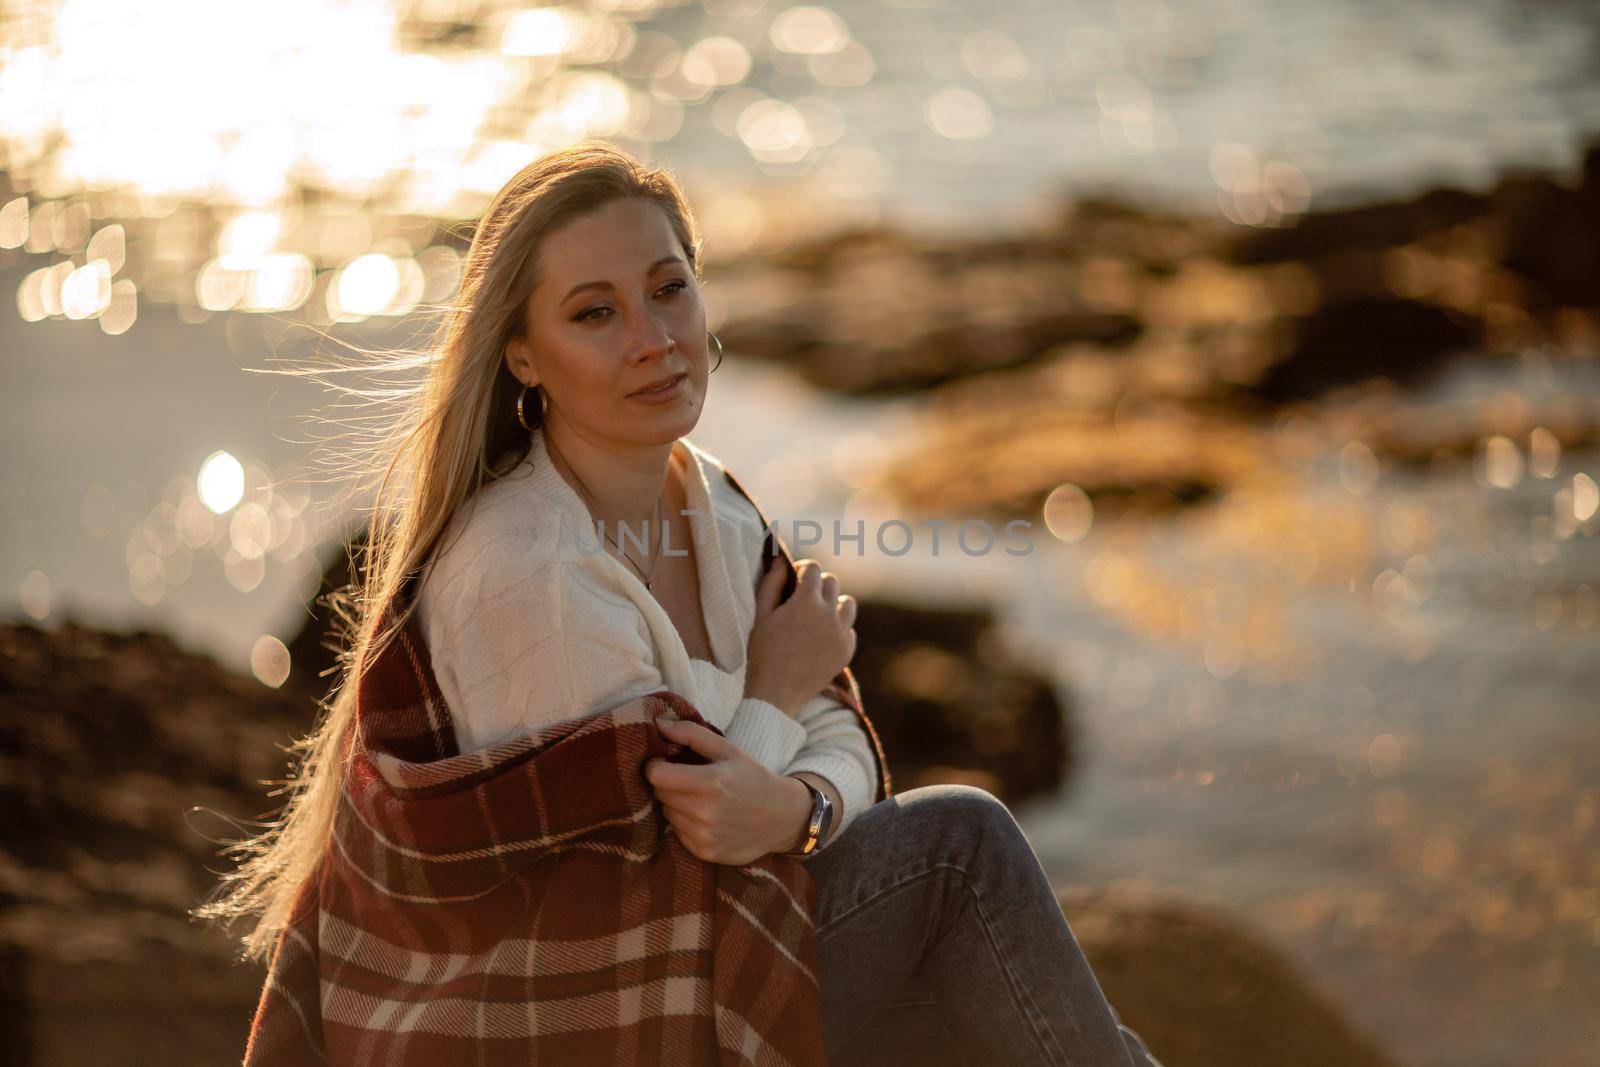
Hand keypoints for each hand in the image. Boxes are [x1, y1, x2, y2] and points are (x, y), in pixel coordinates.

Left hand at [644, 717, 811, 864]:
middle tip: (689, 779)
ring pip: (667, 814)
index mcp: (711, 782)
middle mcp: (705, 813)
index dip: (656, 765)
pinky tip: (707, 817)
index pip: (656, 775)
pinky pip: (678, 833)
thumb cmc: (752, 777)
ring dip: (676, 804)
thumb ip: (691, 734)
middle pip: (660, 794)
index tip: (665, 762)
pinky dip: (686, 823)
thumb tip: (657, 724)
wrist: (782, 817)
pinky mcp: (705, 852)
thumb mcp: (727, 749)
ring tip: (701, 799)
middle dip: (668, 783)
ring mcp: (704, 836)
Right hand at [744, 558, 857, 716]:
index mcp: (805, 602)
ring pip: (847, 604)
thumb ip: (772, 584)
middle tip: (803, 598)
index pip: (813, 569)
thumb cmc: (761, 653)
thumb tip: (780, 561)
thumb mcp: (761, 615)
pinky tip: (821, 638)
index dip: (802, 570)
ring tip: (818, 615)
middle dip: (817, 585)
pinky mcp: (846, 651)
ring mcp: (840, 634)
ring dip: (834, 604)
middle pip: (831, 583)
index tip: (795, 578)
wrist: (774, 694)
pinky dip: (838, 629)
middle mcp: (828, 615)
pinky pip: (849, 630)